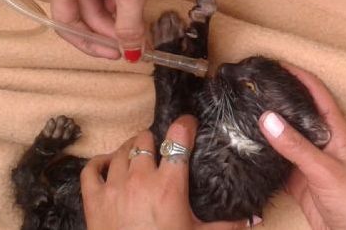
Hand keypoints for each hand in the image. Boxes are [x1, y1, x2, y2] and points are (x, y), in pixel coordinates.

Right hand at [48, 0, 170, 58]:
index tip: (115, 54)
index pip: (66, 25)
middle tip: (134, 42)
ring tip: (137, 25)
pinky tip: (134, 5)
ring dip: (113, 16)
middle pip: (81, 14)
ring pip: (94, 0)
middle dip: (106, 31)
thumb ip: (128, 24)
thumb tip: (130, 52)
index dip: (90, 44)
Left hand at [80, 116, 241, 229]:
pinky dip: (99, 163)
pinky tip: (108, 165)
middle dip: (155, 141)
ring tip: (139, 157)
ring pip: (120, 150)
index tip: (188, 125)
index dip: (185, 126)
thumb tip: (254, 219)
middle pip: (145, 139)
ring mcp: (114, 187)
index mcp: (169, 186)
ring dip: (131, 150)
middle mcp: (141, 179)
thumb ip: (227, 226)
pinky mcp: (94, 200)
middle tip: (162, 150)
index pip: (178, 139)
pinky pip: (91, 169)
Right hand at [258, 64, 345, 229]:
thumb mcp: (324, 170)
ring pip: (285, 137)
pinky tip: (247, 150)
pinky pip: (278, 162)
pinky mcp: (299, 180)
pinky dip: (263, 156)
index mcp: (335, 130)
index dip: (298, 75)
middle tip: (252, 86)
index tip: (275, 64)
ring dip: (267, 126)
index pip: (316, 92)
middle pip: (297, 112)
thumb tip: (267, 118)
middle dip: (277, 97)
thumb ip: (296, 146)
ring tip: (243, 111)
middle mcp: (321, 141)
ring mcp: (310, 161)